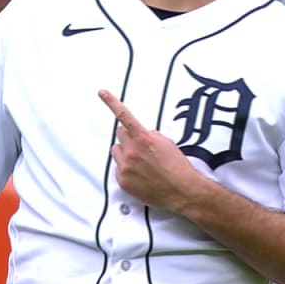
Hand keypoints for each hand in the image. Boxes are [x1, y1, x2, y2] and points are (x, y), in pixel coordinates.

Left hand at [98, 89, 205, 212]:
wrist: (182, 191)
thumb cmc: (178, 168)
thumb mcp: (167, 143)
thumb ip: (151, 135)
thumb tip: (144, 134)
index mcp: (143, 139)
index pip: (124, 115)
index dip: (111, 102)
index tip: (102, 93)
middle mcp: (132, 151)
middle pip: (120, 134)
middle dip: (129, 137)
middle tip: (140, 146)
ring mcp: (126, 166)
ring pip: (117, 151)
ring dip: (126, 153)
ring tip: (141, 162)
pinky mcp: (123, 180)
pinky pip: (118, 168)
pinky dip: (126, 169)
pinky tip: (140, 173)